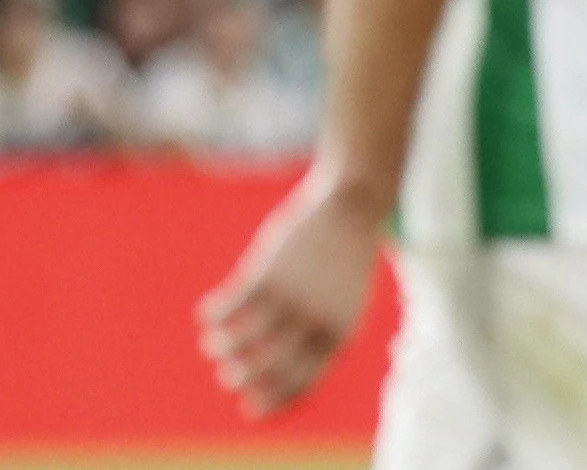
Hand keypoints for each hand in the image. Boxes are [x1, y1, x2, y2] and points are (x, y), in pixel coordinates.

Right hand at [198, 174, 384, 415]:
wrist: (353, 206)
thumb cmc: (344, 260)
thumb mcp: (344, 301)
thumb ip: (321, 332)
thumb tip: (284, 365)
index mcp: (341, 331)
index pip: (305, 380)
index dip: (274, 399)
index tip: (250, 407)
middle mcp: (316, 318)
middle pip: (269, 364)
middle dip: (244, 377)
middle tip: (229, 375)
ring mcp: (292, 295)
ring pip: (243, 338)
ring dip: (222, 346)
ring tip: (214, 344)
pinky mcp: (269, 271)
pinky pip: (230, 305)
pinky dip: (213, 315)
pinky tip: (207, 314)